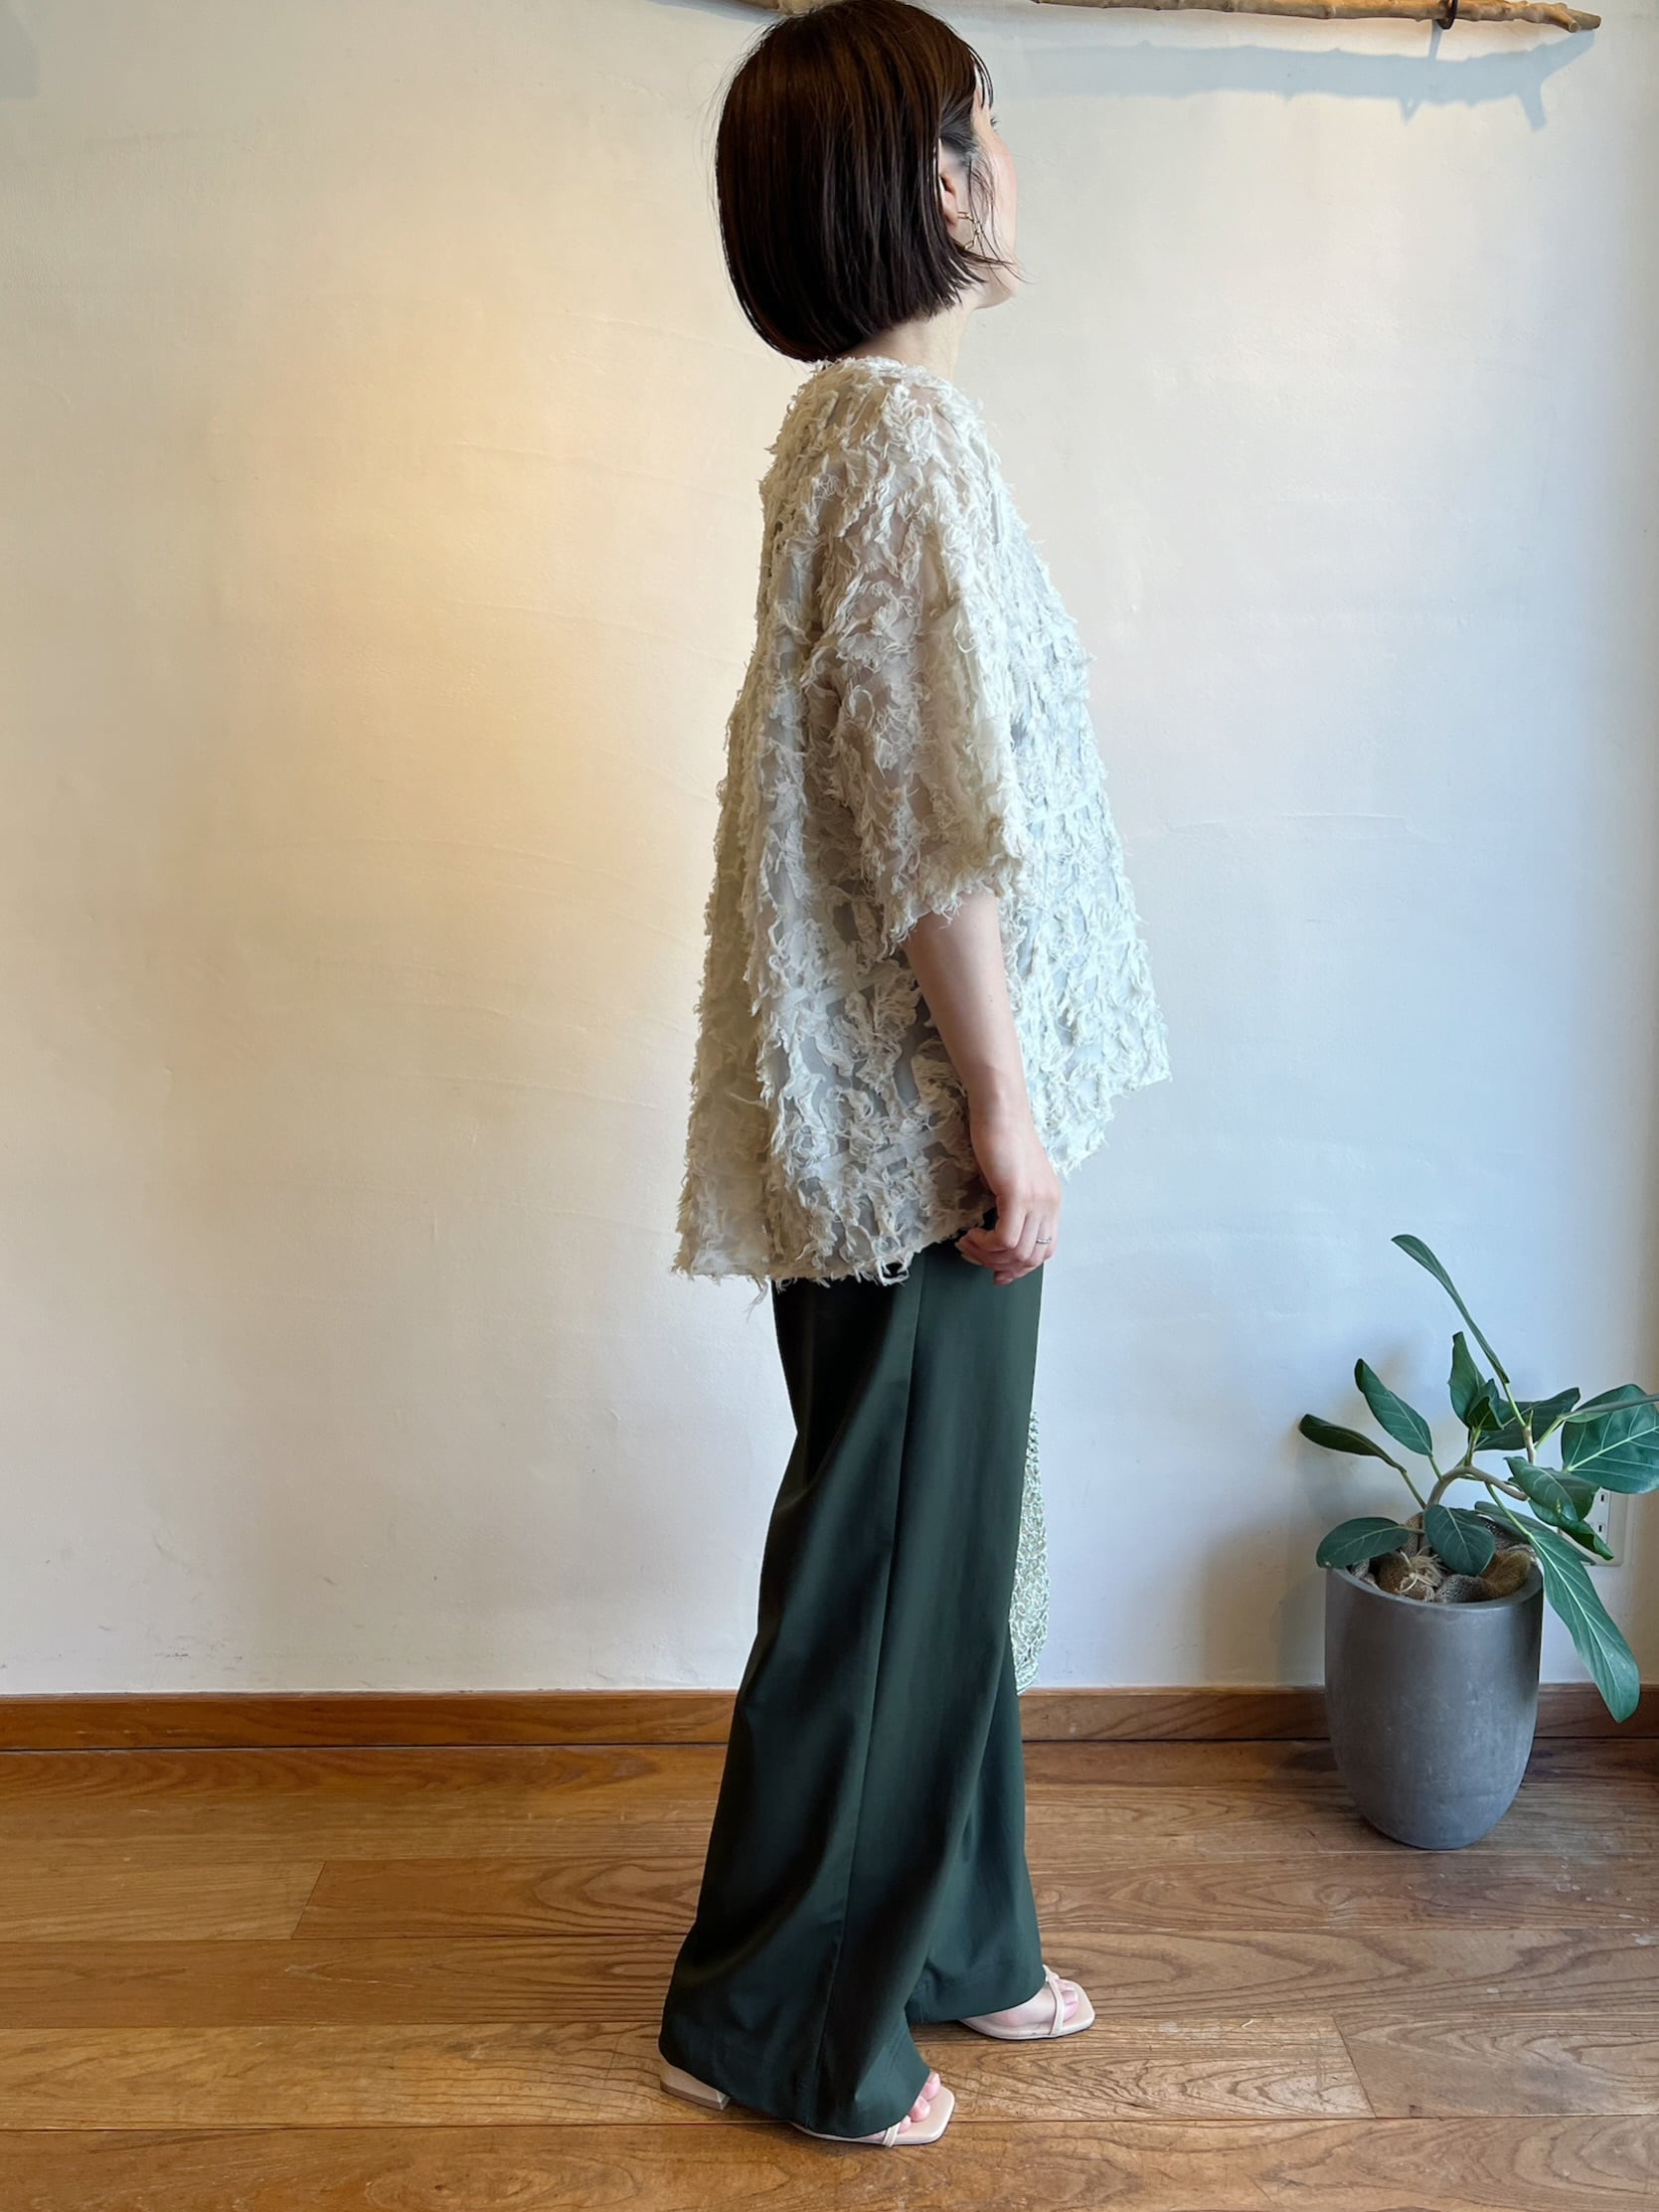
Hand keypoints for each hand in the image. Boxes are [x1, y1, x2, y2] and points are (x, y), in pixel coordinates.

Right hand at [955, 1095, 1060, 1282]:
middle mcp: (1049, 1204)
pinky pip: (1005, 1239)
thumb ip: (1010, 1204)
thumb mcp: (1011, 1178)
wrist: (1000, 1110)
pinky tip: (970, 1235)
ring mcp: (1036, 1200)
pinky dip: (985, 1245)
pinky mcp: (1018, 1195)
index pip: (1045, 1251)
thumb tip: (993, 1231)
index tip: (995, 1272)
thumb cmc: (1000, 1137)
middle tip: (974, 1254)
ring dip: (988, 1256)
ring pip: (1018, 1253)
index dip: (1020, 1268)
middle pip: (1032, 1258)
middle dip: (1000, 1266)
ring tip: (968, 1243)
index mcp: (1051, 1202)